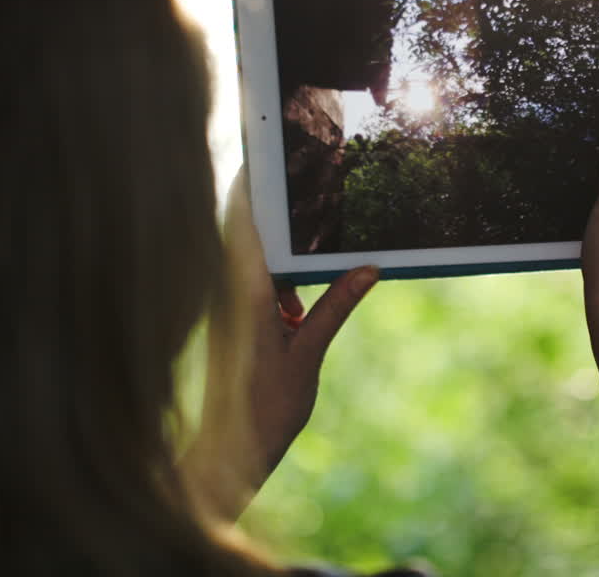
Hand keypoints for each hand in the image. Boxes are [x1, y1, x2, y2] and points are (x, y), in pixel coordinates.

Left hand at [187, 168, 376, 517]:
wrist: (230, 452)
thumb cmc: (264, 410)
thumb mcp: (308, 356)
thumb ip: (336, 306)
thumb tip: (370, 268)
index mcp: (245, 292)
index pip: (242, 220)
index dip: (250, 179)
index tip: (265, 147)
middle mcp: (230, 291)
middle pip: (241, 225)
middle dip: (266, 196)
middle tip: (298, 167)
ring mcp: (229, 304)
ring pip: (249, 252)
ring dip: (276, 239)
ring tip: (308, 219)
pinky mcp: (234, 319)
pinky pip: (254, 279)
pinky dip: (278, 272)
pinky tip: (301, 290)